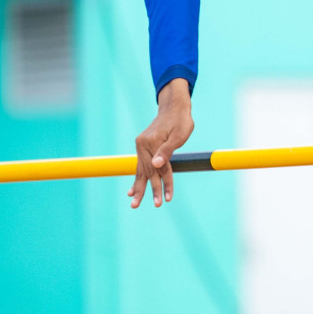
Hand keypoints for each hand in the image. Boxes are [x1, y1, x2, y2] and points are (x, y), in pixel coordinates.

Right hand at [130, 78, 192, 208]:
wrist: (173, 106)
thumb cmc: (180, 121)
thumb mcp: (179, 135)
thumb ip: (167, 151)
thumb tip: (156, 165)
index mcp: (151, 142)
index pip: (160, 169)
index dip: (165, 184)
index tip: (168, 199)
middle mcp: (142, 145)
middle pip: (148, 172)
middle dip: (150, 191)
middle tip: (153, 206)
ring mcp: (141, 146)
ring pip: (141, 171)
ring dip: (139, 189)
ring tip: (134, 204)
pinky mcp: (142, 147)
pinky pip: (139, 166)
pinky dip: (137, 179)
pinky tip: (131, 191)